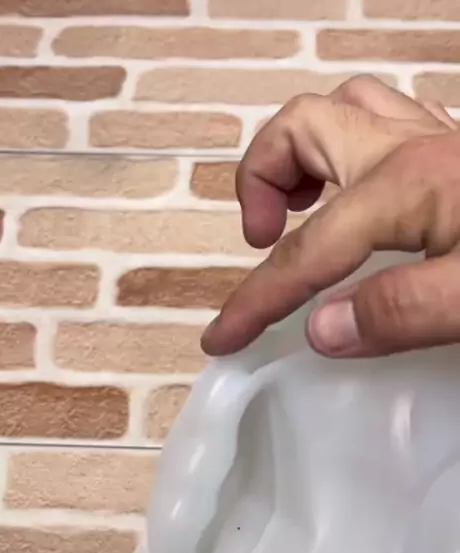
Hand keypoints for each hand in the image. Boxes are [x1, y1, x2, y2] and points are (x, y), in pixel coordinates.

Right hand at [201, 75, 459, 358]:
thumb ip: (399, 313)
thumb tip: (320, 330)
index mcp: (404, 186)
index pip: (307, 250)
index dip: (256, 299)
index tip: (221, 338)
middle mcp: (410, 147)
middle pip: (304, 127)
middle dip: (263, 180)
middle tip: (263, 240)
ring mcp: (436, 139)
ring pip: (344, 109)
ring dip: (305, 153)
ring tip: (300, 209)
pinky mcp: (455, 149)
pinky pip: (385, 122)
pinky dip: (351, 151)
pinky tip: (360, 192)